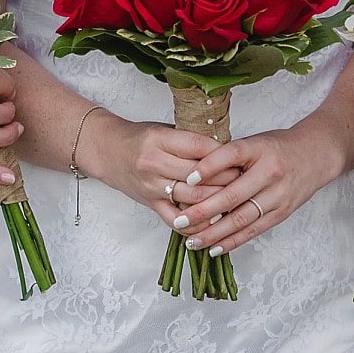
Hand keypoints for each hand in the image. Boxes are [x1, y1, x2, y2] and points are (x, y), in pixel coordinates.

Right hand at [89, 116, 227, 225]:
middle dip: (227, 178)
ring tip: (235, 198)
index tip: (240, 157)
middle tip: (245, 178)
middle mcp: (154, 164)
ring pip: (192, 199)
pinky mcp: (150, 204)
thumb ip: (191, 140)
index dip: (223, 154)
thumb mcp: (165, 128)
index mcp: (160, 139)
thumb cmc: (139, 138)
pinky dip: (196, 224)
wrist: (108, 151)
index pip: (199, 147)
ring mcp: (151, 187)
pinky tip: (212, 220)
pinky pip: (176, 221)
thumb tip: (227, 149)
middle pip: (199, 176)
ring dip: (217, 201)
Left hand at [163, 124, 346, 258]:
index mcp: (260, 149)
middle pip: (233, 195)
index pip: (231, 156)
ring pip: (242, 219)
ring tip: (192, 241)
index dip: (208, 167)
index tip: (186, 179)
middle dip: (203, 211)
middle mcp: (270, 173)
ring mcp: (278, 195)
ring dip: (214, 233)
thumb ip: (229, 156)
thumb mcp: (255, 142)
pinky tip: (215, 248)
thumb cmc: (279, 147)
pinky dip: (233, 241)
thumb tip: (194, 174)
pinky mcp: (282, 213)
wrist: (317, 154)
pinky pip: (254, 230)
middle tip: (180, 220)